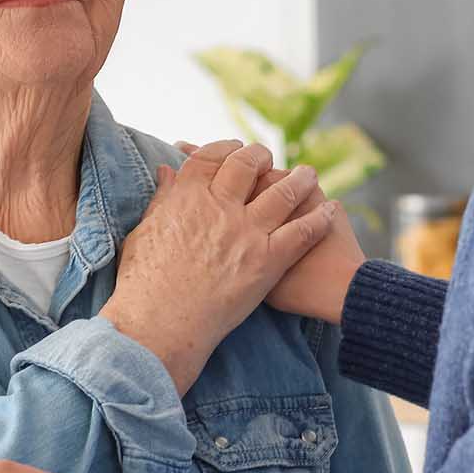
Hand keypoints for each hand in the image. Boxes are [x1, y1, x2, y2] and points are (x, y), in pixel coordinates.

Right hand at [101, 139, 337, 392]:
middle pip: (247, 165)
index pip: (211, 157)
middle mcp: (220, 206)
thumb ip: (162, 200)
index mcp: (186, 197)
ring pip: (283, 192)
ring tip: (308, 173)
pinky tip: (330, 209)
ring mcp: (247, 232)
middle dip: (260, 157)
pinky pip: (302, 232)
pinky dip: (319, 218)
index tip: (234, 149)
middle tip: (267, 157)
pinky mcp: (268, 260)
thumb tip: (168, 172)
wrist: (161, 324)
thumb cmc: (144, 285)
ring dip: (299, 179)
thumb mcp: (144, 233)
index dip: (226, 148)